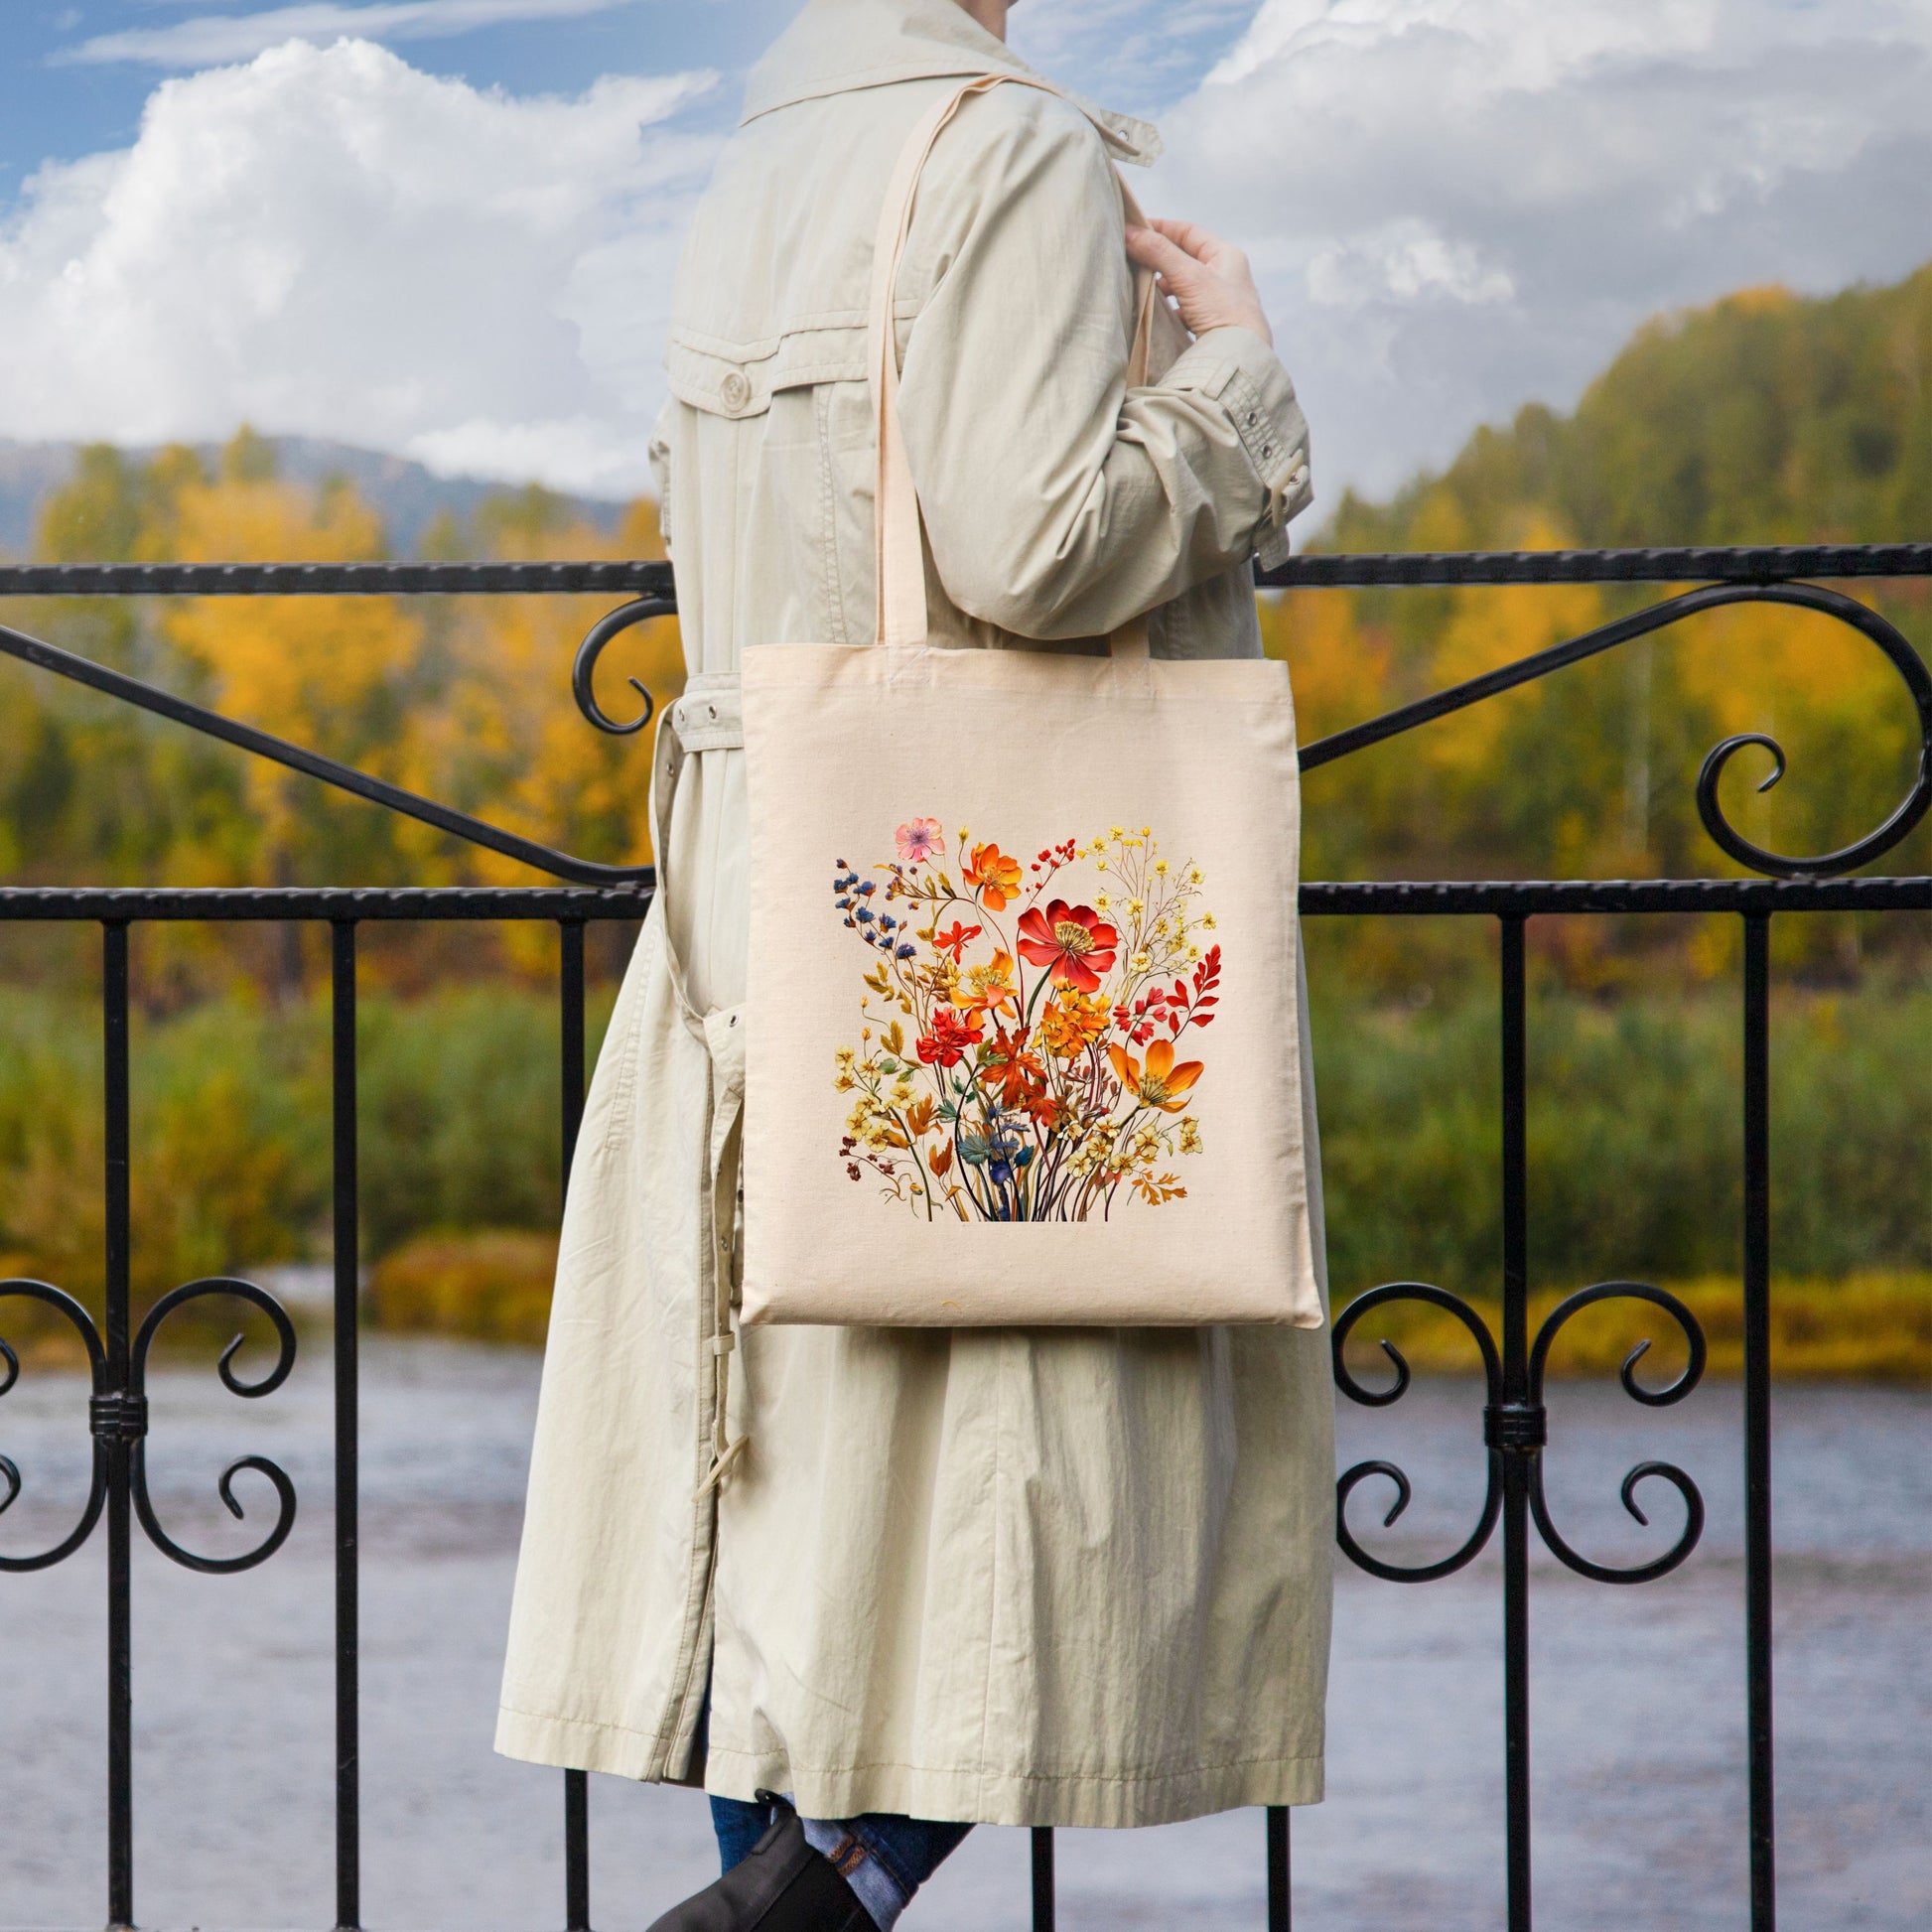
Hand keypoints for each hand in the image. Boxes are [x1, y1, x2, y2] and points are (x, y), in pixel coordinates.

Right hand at [1124, 218, 1272, 346]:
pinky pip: (1186, 309)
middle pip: (1184, 257)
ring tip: (1143, 288)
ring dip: (1163, 286)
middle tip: (1133, 259)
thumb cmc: (1224, 313)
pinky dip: (1170, 308)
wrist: (1242, 359)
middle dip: (1158, 259)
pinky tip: (1158, 315)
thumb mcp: (1189, 277)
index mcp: (1226, 255)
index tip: (1135, 229)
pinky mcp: (1213, 324)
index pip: (1188, 231)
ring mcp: (1219, 301)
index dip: (1161, 228)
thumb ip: (1159, 253)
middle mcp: (1225, 275)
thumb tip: (1130, 233)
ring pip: (1184, 285)